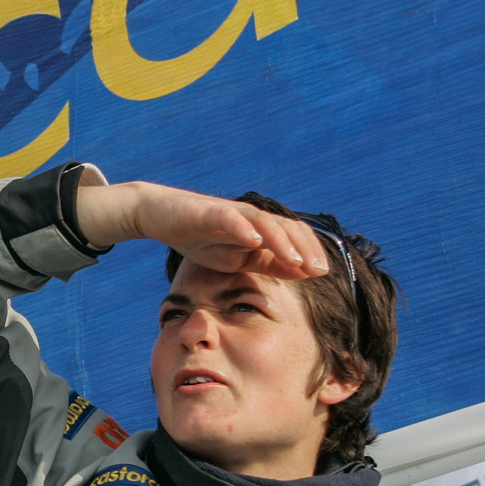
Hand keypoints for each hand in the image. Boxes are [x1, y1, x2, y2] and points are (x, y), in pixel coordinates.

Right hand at [74, 181, 328, 278]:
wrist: (160, 217)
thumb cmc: (200, 239)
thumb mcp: (237, 260)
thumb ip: (269, 264)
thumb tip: (303, 271)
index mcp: (261, 230)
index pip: (294, 237)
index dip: (311, 252)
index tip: (323, 273)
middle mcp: (252, 218)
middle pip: (287, 227)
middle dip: (305, 248)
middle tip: (319, 270)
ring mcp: (232, 213)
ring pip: (265, 223)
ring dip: (282, 241)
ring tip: (296, 260)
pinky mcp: (209, 212)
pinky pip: (230, 218)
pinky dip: (243, 229)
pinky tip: (253, 241)